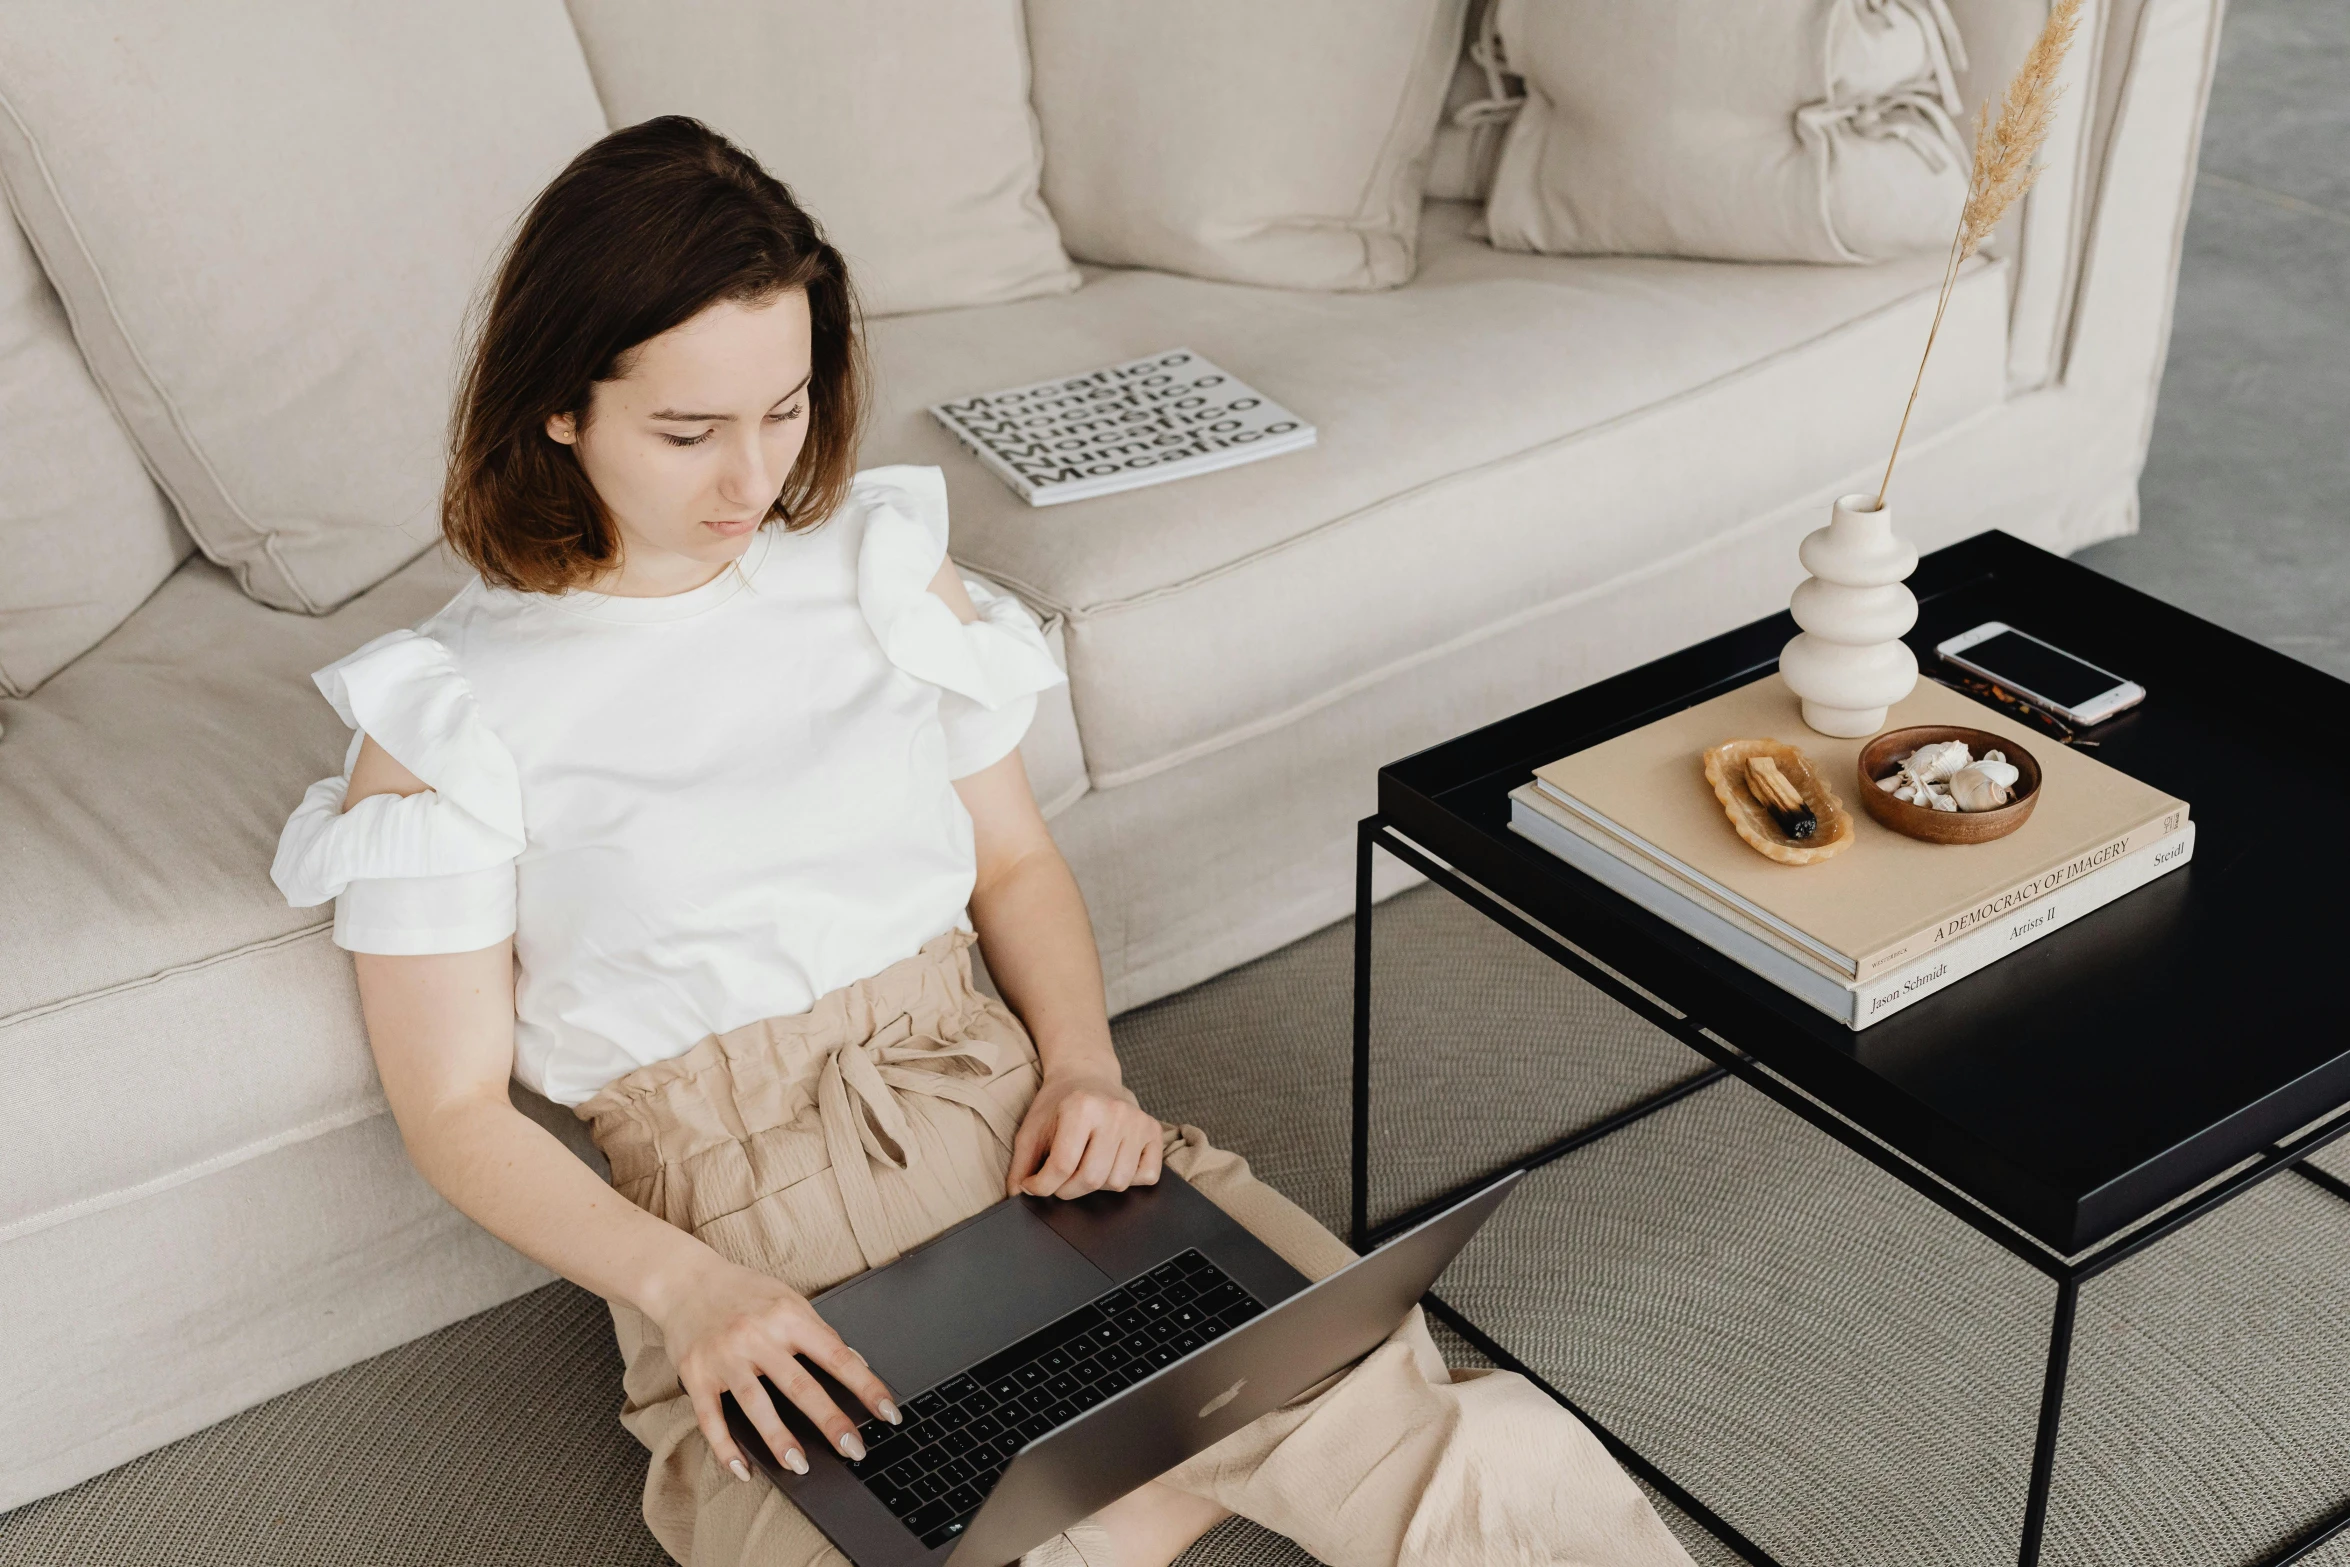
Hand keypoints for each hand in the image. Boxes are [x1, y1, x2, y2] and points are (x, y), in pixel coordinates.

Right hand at [649, 1251, 899, 1481]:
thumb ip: (819, 1331)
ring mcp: (724, 1357)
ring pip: (755, 1404)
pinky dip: (725, 1447)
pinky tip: (742, 1468)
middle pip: (799, 1385)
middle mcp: (756, 1336)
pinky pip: (711, 1418)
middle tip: (854, 1449)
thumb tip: (856, 1360)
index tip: (888, 1411)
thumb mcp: (788, 1299)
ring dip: (779, 1440)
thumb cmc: (742, 1291)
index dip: (866, 1385)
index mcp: (787, 1316)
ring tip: (800, 1466)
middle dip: (830, 1420)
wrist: (685, 1280)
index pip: (836, 1356)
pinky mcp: (696, 1375)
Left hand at [1007, 1067, 1162, 1198]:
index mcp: (1081, 1107)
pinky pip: (1146, 1176)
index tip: (1034, 1186)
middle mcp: (1114, 1112)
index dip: (1043, 1186)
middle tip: (1060, 1180)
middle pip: (1091, 1179)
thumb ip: (1021, 1165)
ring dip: (1098, 1186)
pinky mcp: (1154, 1131)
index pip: (1062, 1166)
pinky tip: (1113, 1162)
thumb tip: (1016, 1196)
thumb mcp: (1031, 1129)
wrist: (1087, 1076)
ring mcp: (1138, 1121)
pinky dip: (1129, 1179)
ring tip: (1086, 1166)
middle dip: (1068, 1190)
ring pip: (1119, 1183)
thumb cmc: (1059, 1105)